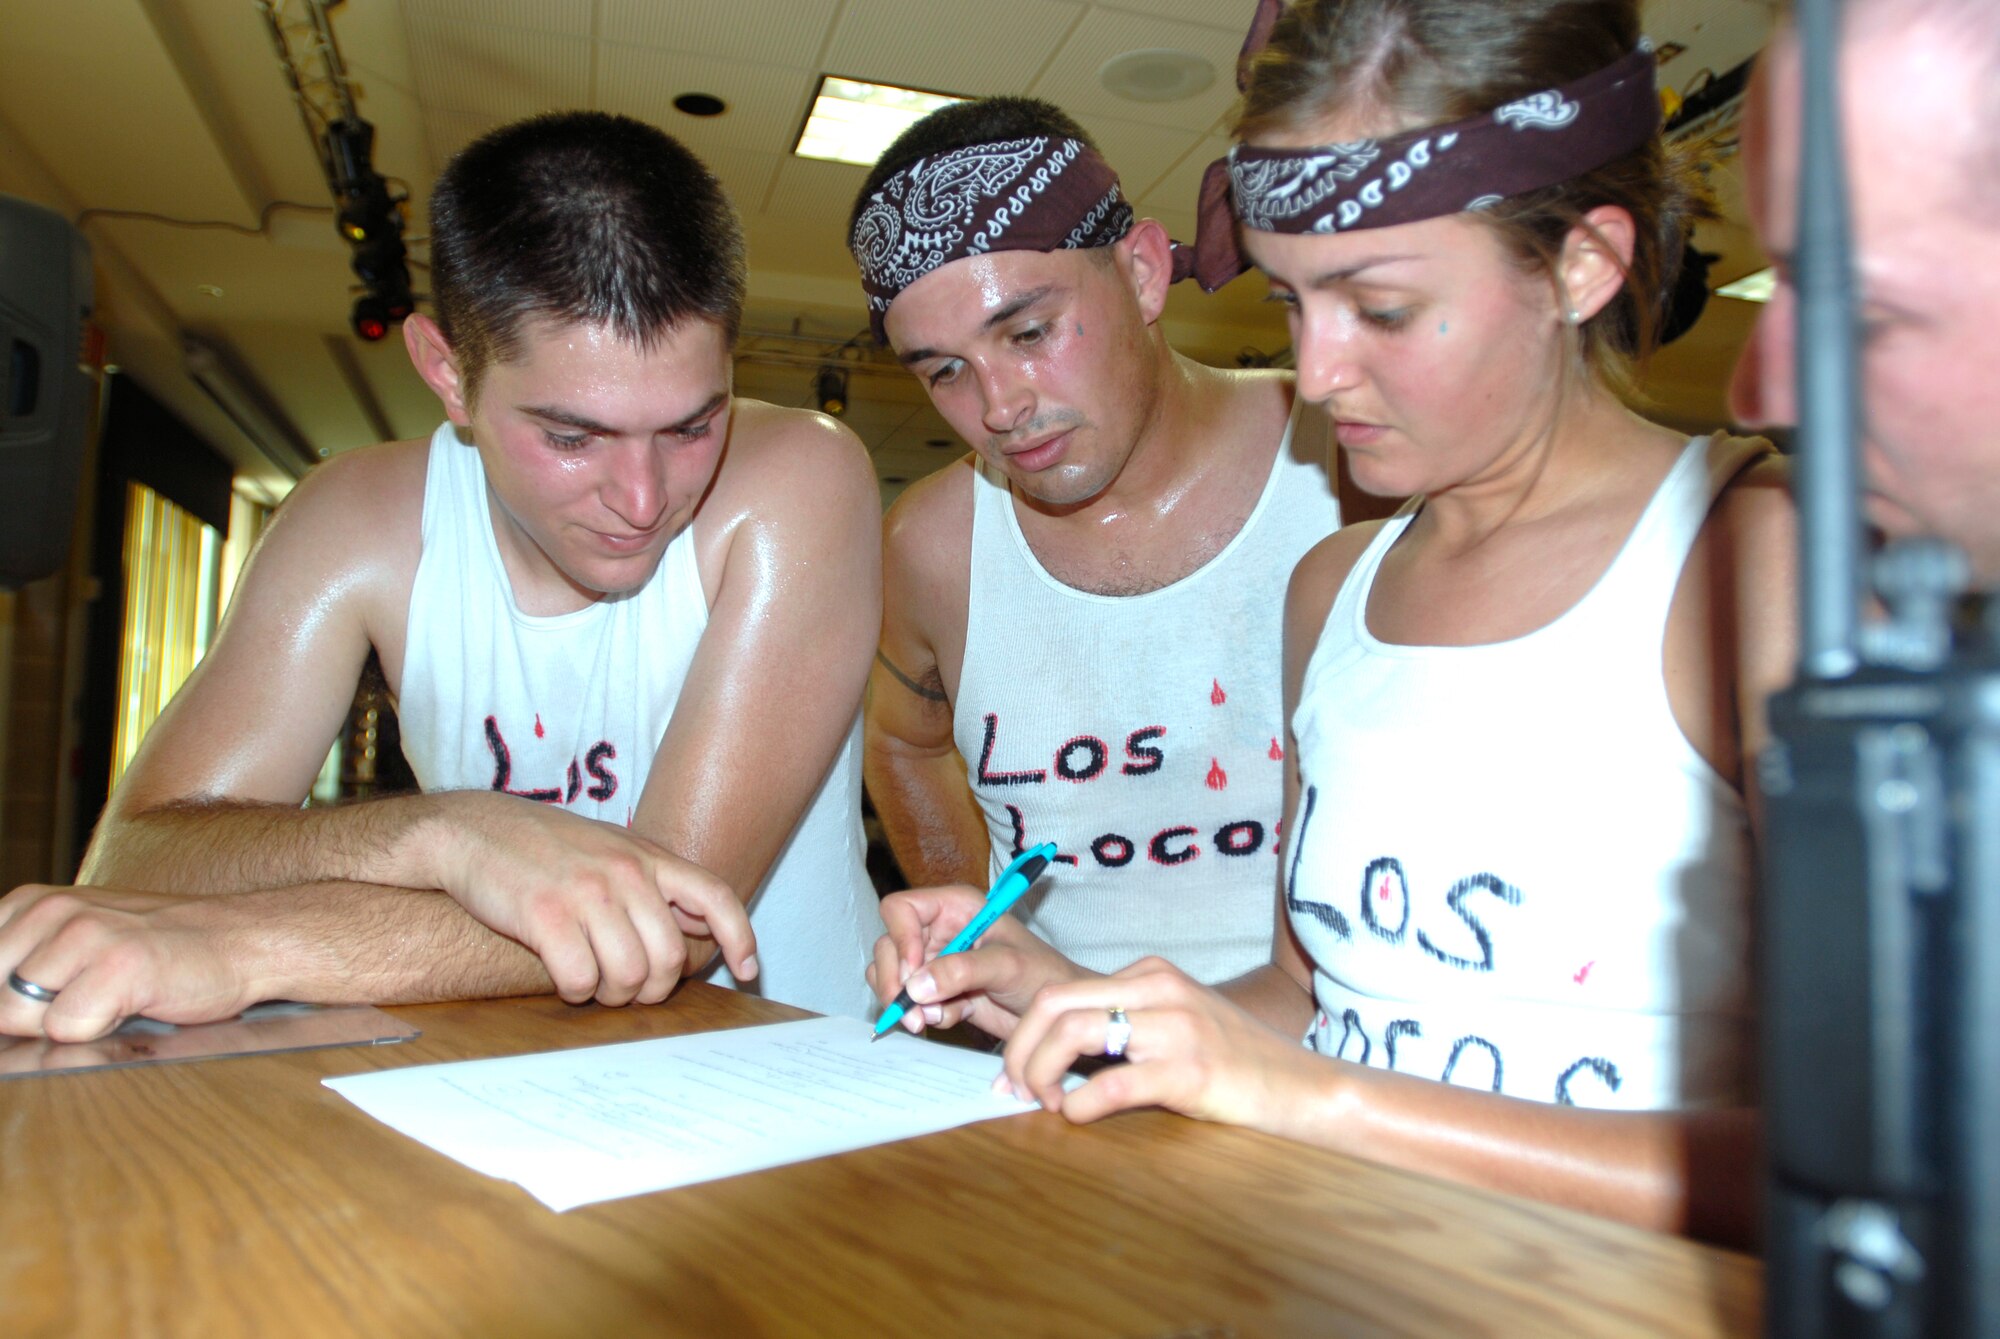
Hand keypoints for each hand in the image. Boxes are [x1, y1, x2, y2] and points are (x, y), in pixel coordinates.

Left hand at [0, 884, 258, 1042]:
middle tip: (88, 996)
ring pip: (18, 1013)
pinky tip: (132, 1002)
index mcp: (32, 902)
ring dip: (66, 1020)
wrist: (242, 939)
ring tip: (110, 996)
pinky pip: (66, 1027)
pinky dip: (98, 1028)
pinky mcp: (118, 964)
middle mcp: (50, 909)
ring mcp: (84, 933)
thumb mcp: (77, 936)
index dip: (11, 999)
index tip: (57, 992)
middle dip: (34, 1015)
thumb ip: (25, 960)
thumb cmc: (162, 948)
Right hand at [430, 793, 756, 1006]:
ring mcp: (586, 892)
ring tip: (594, 985)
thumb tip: (699, 923)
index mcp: (649, 856)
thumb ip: (655, 883)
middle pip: (670, 957)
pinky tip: (566, 980)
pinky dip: (576, 992)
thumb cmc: (547, 848)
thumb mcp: (613, 850)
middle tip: (628, 990)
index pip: (716, 895)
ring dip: (612, 995)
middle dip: (653, 989)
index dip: (740, 937)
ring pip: (629, 975)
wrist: (476, 830)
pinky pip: (581, 979)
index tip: (749, 972)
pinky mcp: (545, 915)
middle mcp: (625, 871)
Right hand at [867, 884, 1095, 1040]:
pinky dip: (926, 1015)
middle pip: (888, 946)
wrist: (1056, 1016)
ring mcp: (936, 963)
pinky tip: (956, 1017)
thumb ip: (961, 970)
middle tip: (912, 1012)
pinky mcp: (939, 992)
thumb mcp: (1007, 965)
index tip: (912, 971)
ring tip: (934, 1019)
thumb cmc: (1043, 975)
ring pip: (893, 977)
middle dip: (895, 981)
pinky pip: (911, 1002)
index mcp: (955, 907)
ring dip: (906, 1002)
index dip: (899, 938)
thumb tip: (915, 986)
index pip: (901, 909)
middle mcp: (939, 931)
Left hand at [1000, 957, 1328, 1130]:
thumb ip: (1124, 1023)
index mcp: (1149, 973)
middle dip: (1019, 1050)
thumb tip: (1054, 1054)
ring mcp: (1175, 1027)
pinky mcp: (1189, 1071)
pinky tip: (1078, 1116)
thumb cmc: (1235, 1062)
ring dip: (1041, 1075)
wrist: (1302, 1086)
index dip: (1022, 1034)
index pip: (1059, 991)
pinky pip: (1112, 1083)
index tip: (1011, 1072)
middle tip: (1014, 1090)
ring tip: (1046, 1104)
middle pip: (1052, 1004)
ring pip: (1073, 1034)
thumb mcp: (1176, 1022)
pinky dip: (1080, 1104)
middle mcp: (1158, 989)